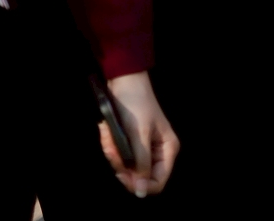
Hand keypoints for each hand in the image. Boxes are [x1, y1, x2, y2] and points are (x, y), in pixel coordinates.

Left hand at [99, 71, 179, 196]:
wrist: (125, 81)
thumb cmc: (137, 105)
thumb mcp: (139, 134)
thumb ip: (141, 164)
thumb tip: (141, 192)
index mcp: (168, 150)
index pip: (157, 182)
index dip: (139, 184)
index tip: (122, 175)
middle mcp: (157, 153)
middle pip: (138, 176)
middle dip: (120, 164)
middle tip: (110, 147)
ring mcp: (143, 149)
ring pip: (125, 167)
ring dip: (112, 153)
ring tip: (106, 133)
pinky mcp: (130, 145)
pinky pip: (118, 157)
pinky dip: (109, 146)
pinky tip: (105, 131)